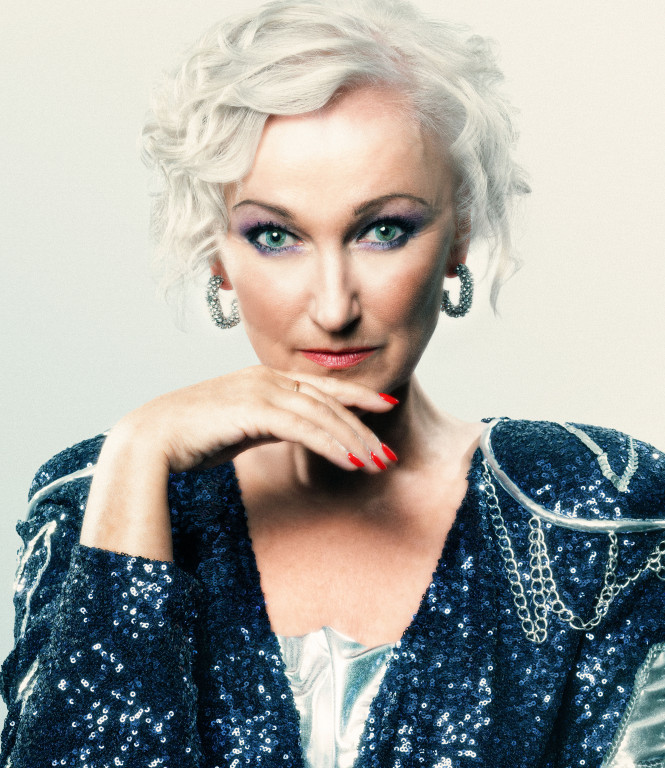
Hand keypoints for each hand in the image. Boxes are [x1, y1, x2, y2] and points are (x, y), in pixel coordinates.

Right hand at [80, 366, 396, 559]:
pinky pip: (303, 428)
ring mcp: (261, 391)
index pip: (322, 386)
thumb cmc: (193, 436)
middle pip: (329, 403)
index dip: (357, 396)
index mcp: (265, 379)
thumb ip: (270, 422)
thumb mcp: (241, 425)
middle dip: (363, 429)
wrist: (152, 439)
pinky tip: (351, 463)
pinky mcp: (253, 410)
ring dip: (354, 442)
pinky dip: (331, 445)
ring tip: (378, 464)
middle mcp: (267, 379)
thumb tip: (294, 430)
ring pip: (322, 415)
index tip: (384, 407)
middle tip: (388, 455)